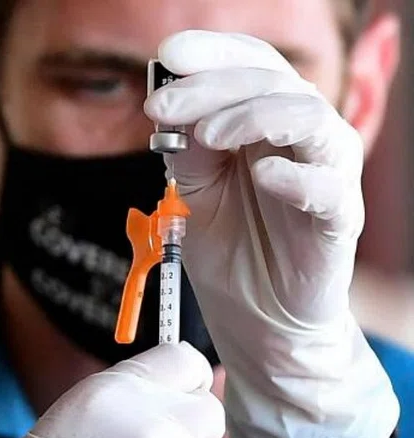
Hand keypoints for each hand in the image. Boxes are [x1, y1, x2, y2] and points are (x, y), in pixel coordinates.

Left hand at [145, 30, 398, 437]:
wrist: (256, 323)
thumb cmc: (230, 252)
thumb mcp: (194, 193)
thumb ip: (187, 150)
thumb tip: (168, 104)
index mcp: (265, 124)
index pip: (251, 64)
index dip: (213, 52)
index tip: (165, 58)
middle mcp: (301, 139)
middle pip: (273, 81)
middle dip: (211, 86)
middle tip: (162, 107)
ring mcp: (324, 176)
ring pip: (308, 117)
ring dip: (252, 116)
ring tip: (208, 137)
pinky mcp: (338, 219)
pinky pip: (328, 185)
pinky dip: (293, 175)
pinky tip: (260, 178)